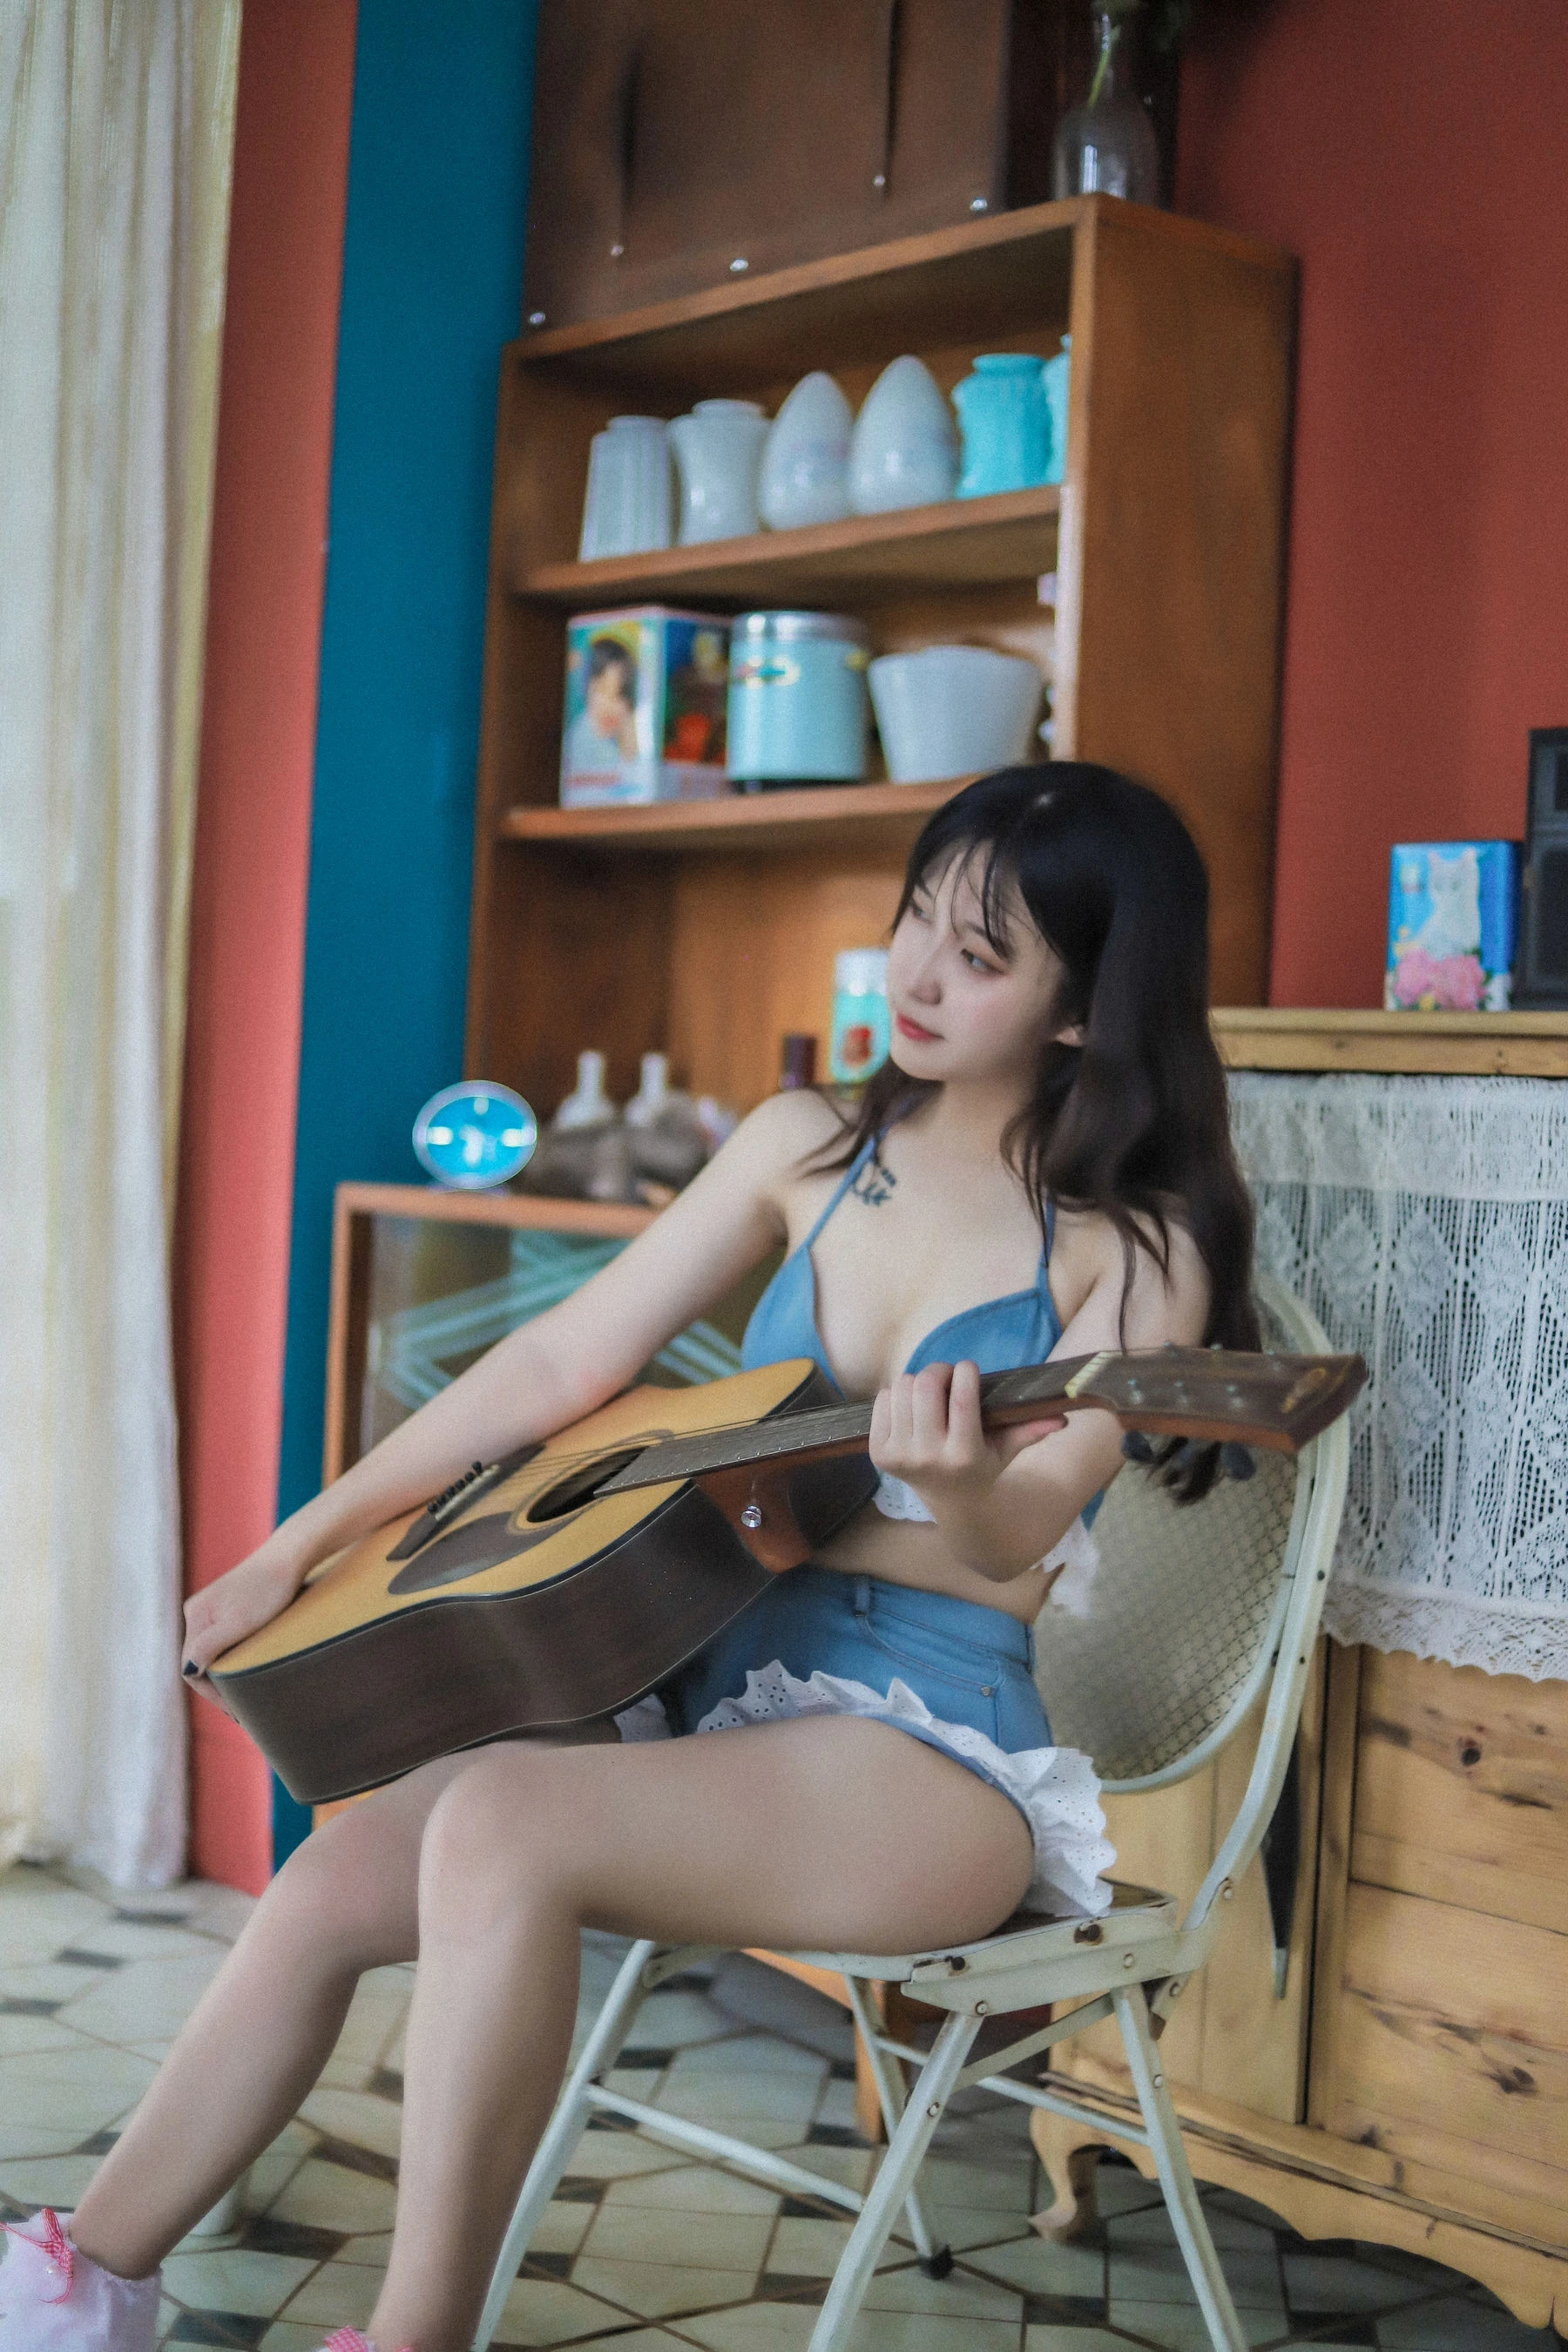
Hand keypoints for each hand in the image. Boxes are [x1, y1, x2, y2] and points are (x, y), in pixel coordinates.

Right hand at [181, 1543, 304, 1703]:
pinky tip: (249, 1668)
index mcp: (196, 1616)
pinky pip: (225, 1639)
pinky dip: (234, 1658)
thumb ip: (210, 1646)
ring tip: (245, 1695)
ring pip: (213, 1651)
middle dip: (218, 1687)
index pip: (192, 1668)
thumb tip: (188, 1670)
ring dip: (226, 1674)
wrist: (292, 1554)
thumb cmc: (269, 1590)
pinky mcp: (231, 1604)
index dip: (212, 1693)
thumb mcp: (239, 1622)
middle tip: (241, 1710)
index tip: (235, 1710)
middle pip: (200, 1660)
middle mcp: (199, 1611)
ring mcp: (214, 1607)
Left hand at [869, 1360, 1064, 1507]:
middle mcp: (929, 1458)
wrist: (951, 1502)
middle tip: (948, 1376)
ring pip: (902, 1387)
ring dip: (918, 1382)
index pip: (961, 1399)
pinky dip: (898, 1395)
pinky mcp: (880, 1453)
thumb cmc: (983, 1465)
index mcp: (964, 1455)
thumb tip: (1063, 1418)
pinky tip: (912, 1409)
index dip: (965, 1371)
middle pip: (926, 1386)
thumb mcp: (1008, 1450)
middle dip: (939, 1370)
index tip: (969, 1368)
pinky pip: (883, 1399)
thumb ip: (1032, 1430)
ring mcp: (900, 1456)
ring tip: (931, 1394)